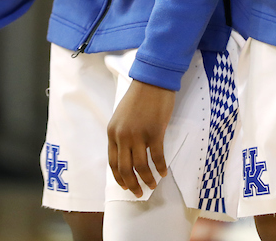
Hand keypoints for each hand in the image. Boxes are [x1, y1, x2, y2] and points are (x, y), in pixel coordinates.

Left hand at [107, 79, 175, 197]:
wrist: (152, 82)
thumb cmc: (138, 98)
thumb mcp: (121, 117)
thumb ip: (122, 135)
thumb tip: (127, 154)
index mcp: (112, 132)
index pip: (113, 162)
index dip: (119, 178)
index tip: (125, 186)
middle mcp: (123, 136)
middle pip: (125, 168)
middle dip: (132, 184)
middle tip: (139, 193)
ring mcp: (138, 135)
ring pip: (141, 166)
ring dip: (147, 179)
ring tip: (152, 185)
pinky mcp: (154, 132)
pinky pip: (157, 157)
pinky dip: (160, 168)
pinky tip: (163, 173)